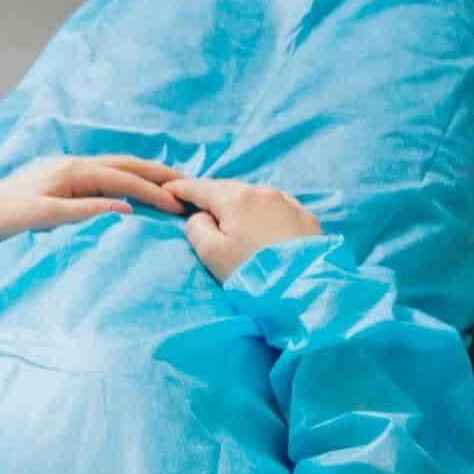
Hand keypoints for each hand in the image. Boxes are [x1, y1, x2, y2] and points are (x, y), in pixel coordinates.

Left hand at [0, 154, 183, 239]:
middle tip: (186, 183)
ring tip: (169, 182)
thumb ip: (85, 210)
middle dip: (157, 174)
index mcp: (73, 172)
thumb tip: (124, 207)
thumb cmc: (8, 215)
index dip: (152, 191)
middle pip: (125, 164)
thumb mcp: (46, 216)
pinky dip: (125, 177)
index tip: (176, 204)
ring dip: (143, 173)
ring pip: (116, 167)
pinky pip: (103, 174)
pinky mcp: (64, 178)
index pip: (123, 179)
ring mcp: (69, 169)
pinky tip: (134, 184)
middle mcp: (75, 164)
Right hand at [169, 175, 322, 281]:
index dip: (181, 188)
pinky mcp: (305, 215)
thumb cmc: (252, 271)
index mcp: (236, 198)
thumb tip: (201, 216)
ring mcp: (287, 201)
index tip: (167, 188)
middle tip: (195, 201)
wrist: (304, 285)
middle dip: (210, 193)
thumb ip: (197, 228)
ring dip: (236, 201)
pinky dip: (259, 208)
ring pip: (253, 195)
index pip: (201, 187)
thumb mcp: (211, 253)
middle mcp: (262, 191)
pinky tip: (259, 218)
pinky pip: (274, 204)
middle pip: (228, 188)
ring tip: (227, 213)